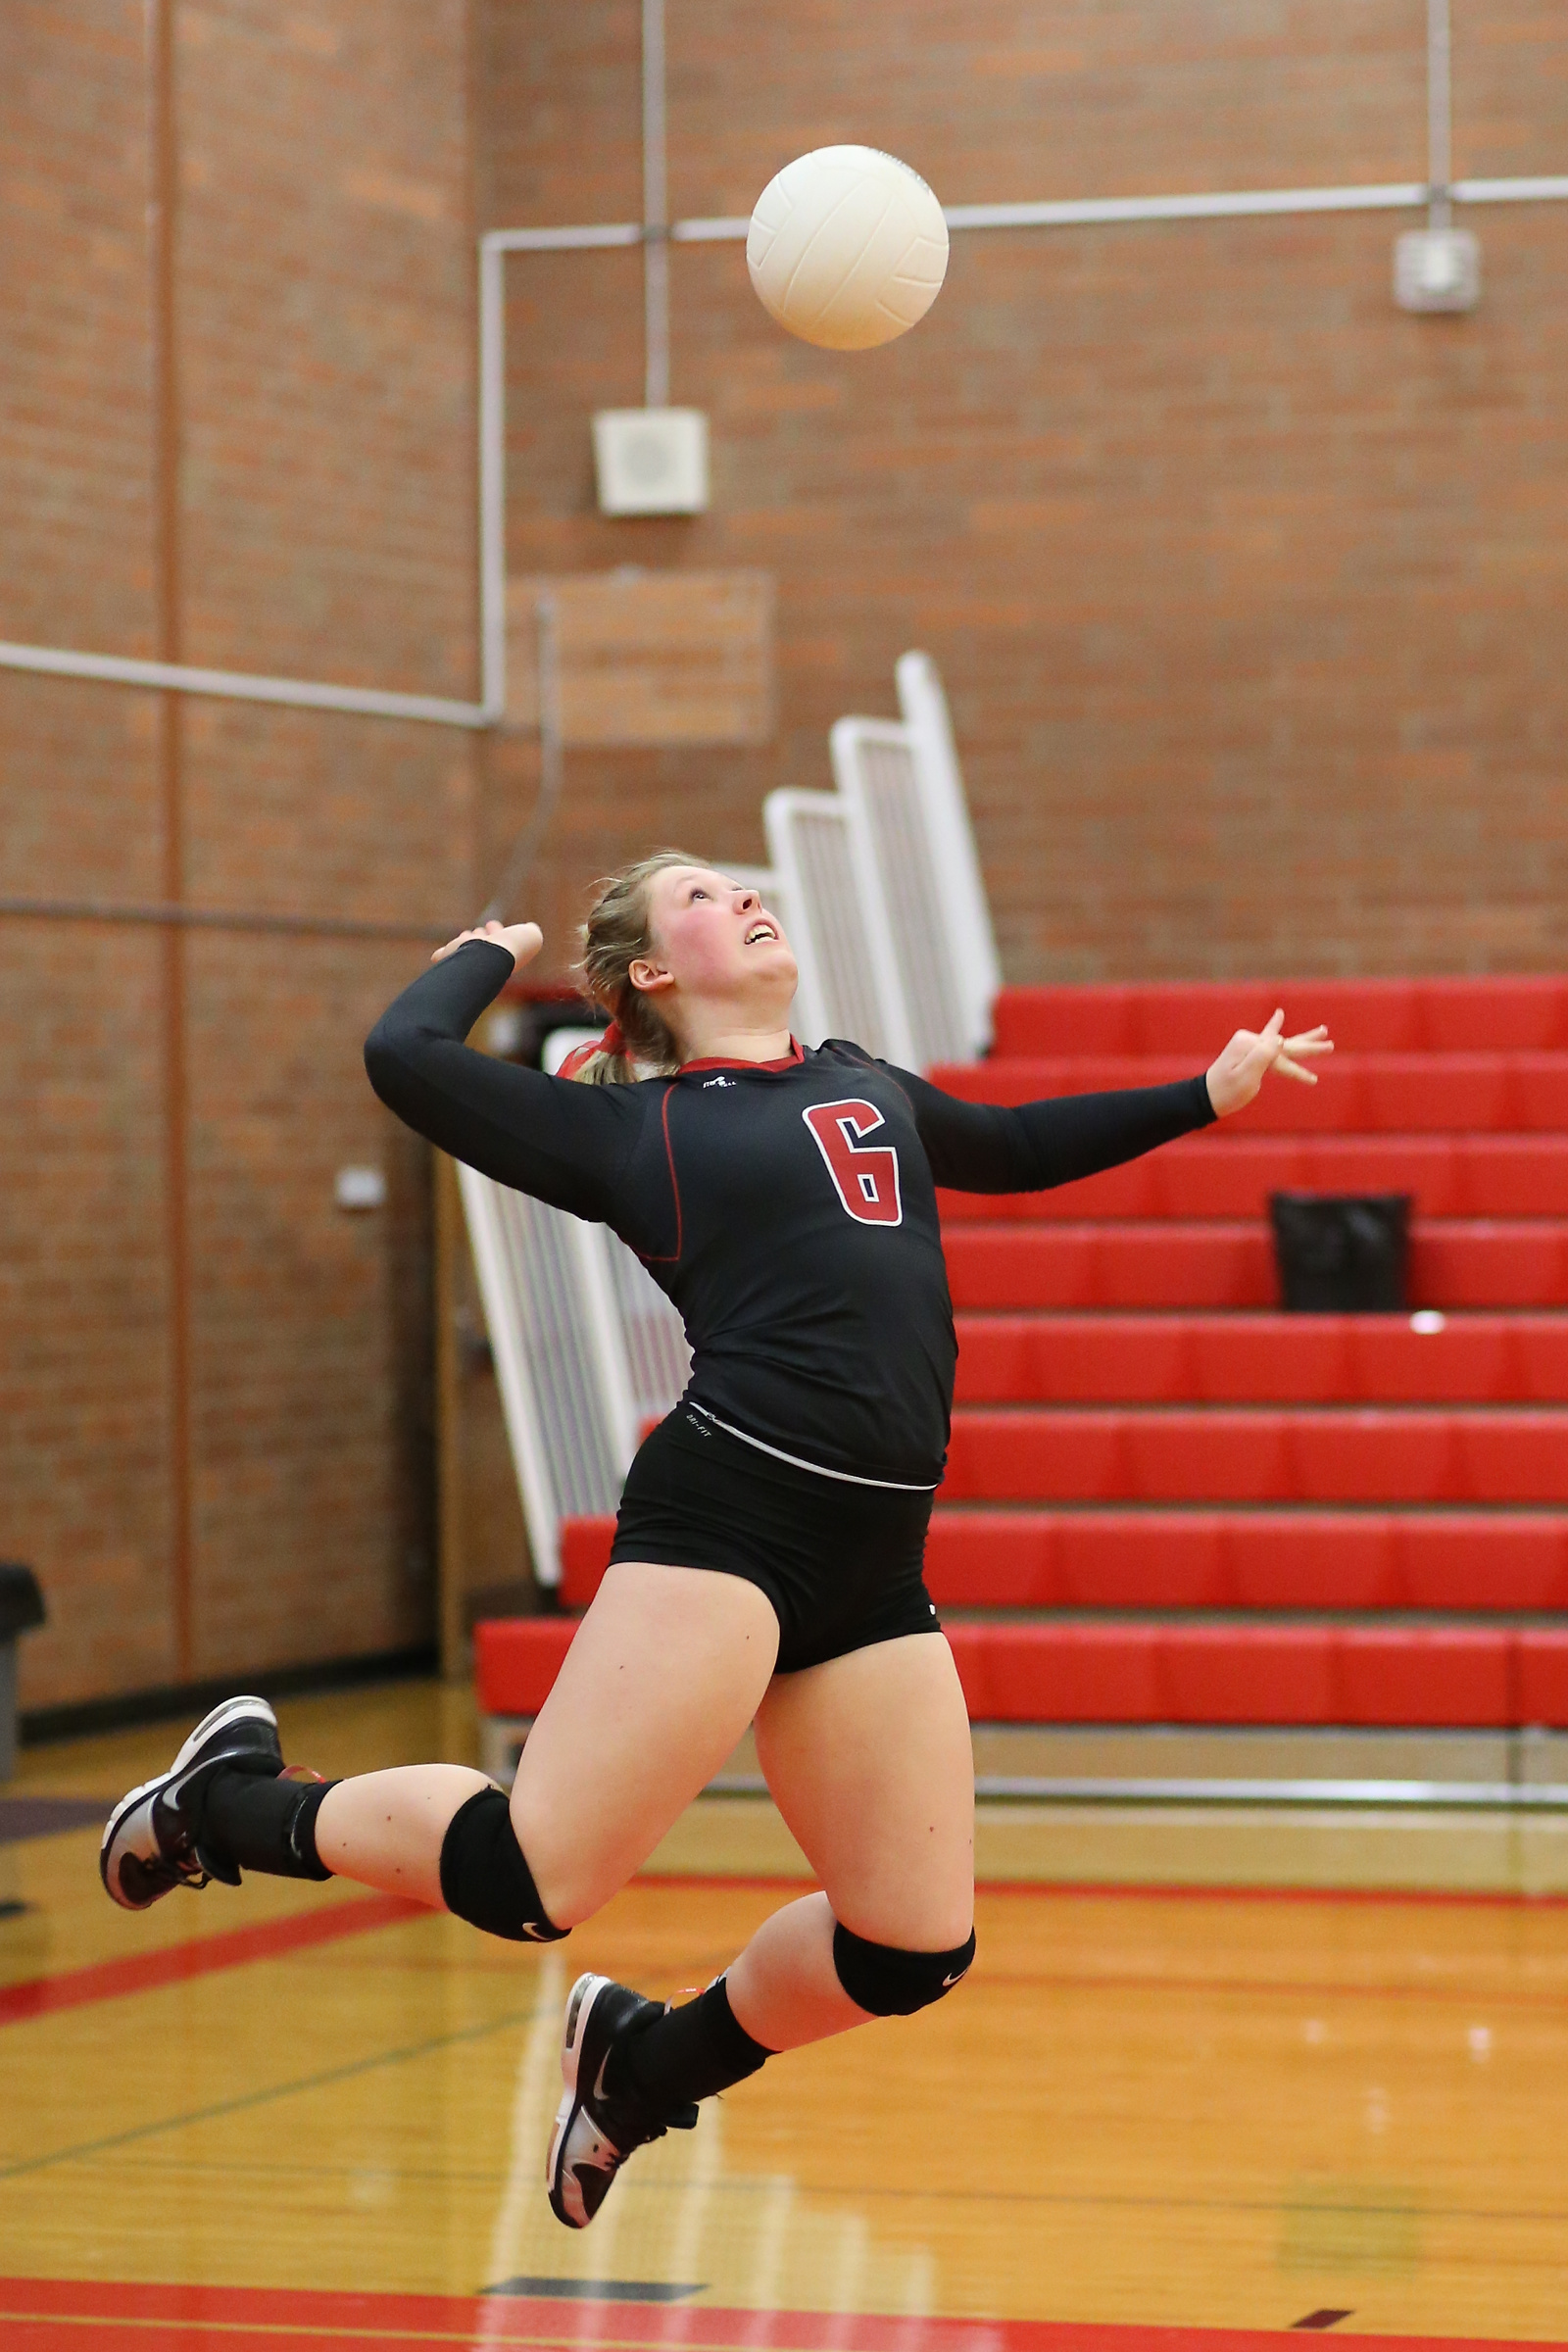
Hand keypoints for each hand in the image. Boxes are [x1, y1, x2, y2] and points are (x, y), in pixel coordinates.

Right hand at [431, 918, 542, 969]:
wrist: (490, 956)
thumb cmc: (511, 948)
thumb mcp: (529, 936)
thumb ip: (531, 932)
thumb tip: (530, 928)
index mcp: (502, 956)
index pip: (499, 942)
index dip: (497, 932)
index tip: (492, 924)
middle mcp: (484, 959)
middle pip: (481, 946)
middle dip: (482, 937)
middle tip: (479, 932)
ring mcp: (467, 958)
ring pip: (464, 949)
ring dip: (466, 941)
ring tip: (468, 936)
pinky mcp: (450, 956)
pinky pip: (443, 956)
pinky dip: (442, 955)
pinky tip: (438, 957)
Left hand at [1205, 1010, 1332, 1118]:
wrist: (1207, 1097)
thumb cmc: (1226, 1091)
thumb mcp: (1245, 1077)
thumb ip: (1263, 1056)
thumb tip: (1280, 1038)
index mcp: (1250, 1045)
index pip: (1281, 1056)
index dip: (1297, 1070)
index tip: (1313, 1080)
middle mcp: (1251, 1040)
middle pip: (1287, 1044)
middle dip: (1310, 1046)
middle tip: (1331, 1044)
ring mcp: (1250, 1044)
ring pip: (1283, 1041)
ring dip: (1303, 1038)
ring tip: (1324, 1030)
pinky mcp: (1250, 1050)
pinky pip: (1271, 1042)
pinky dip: (1278, 1030)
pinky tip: (1280, 1014)